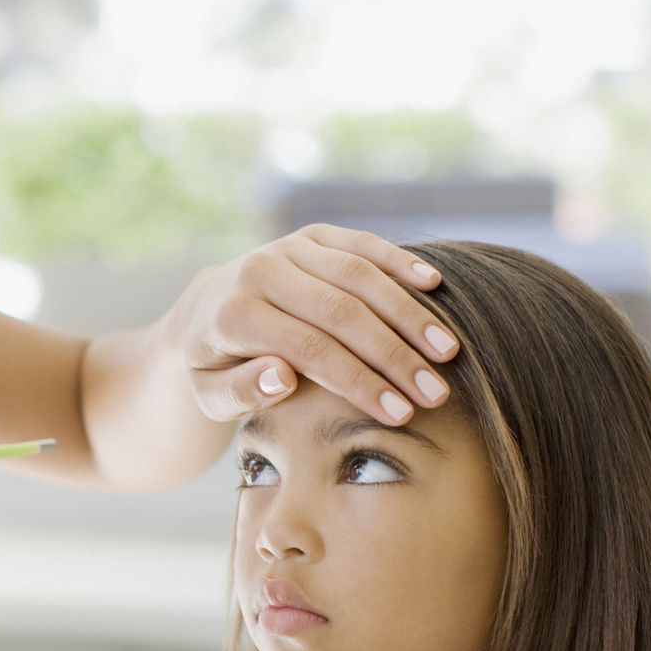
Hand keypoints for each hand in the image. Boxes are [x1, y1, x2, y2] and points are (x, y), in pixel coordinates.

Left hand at [170, 225, 456, 425]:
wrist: (202, 313)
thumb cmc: (212, 367)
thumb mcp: (210, 395)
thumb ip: (241, 392)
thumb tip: (283, 378)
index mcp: (234, 313)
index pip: (309, 349)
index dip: (359, 382)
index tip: (401, 414)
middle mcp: (260, 269)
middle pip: (341, 312)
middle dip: (395, 355)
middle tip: (436, 393)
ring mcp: (288, 247)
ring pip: (359, 275)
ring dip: (409, 314)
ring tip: (448, 351)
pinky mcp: (312, 236)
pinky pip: (361, 243)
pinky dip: (399, 262)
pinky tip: (436, 285)